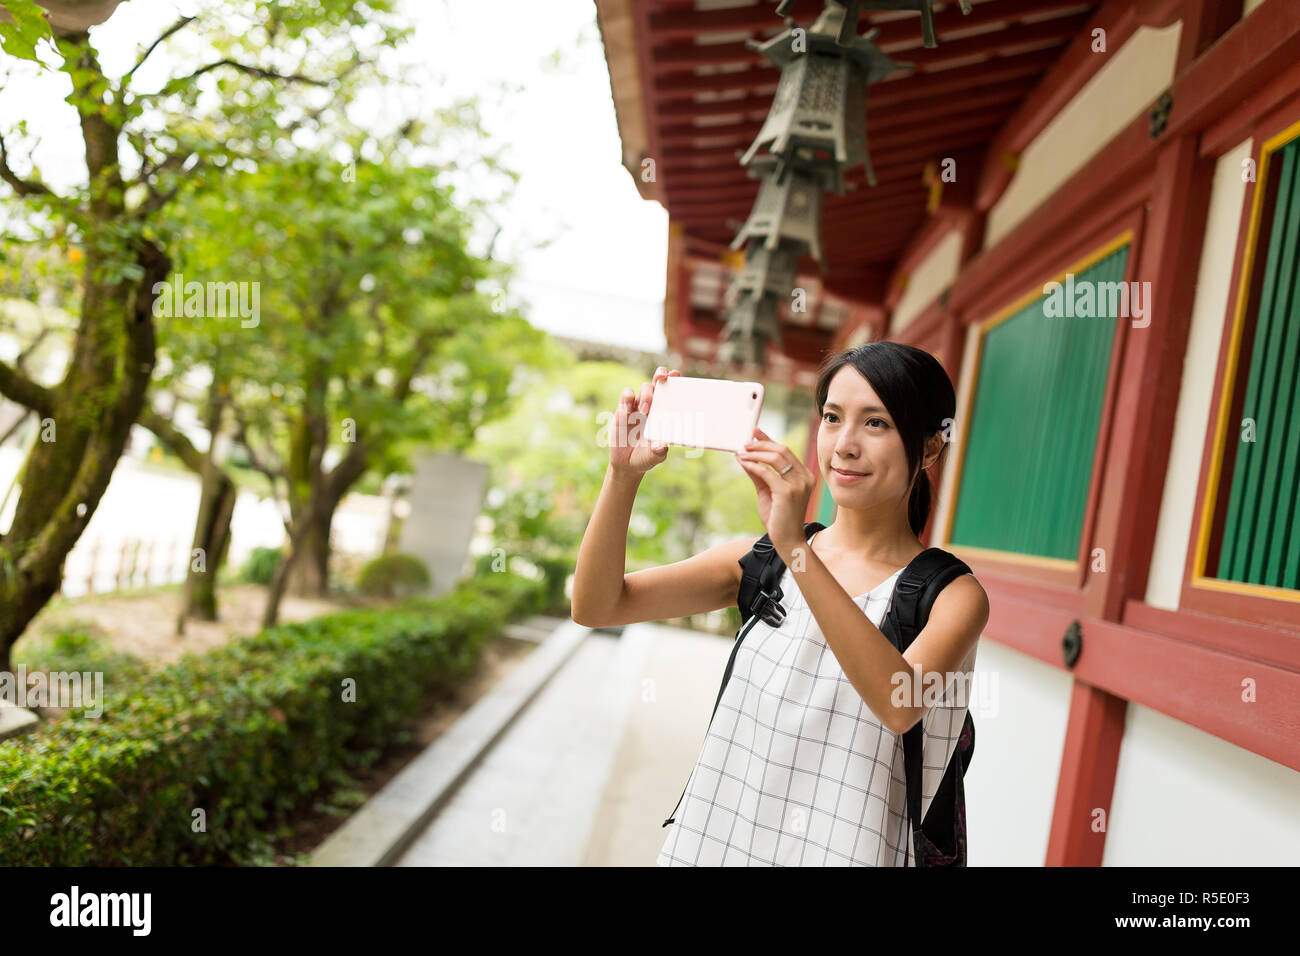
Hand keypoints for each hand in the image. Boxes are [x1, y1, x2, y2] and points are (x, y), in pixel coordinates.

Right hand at [609, 366, 680, 475]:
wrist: (627, 464)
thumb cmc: (647, 457)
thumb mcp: (655, 456)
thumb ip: (659, 451)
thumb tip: (661, 445)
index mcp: (665, 413)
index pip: (671, 391)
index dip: (674, 380)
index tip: (676, 374)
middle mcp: (652, 406)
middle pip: (657, 382)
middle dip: (660, 374)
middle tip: (663, 377)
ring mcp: (637, 406)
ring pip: (643, 388)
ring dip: (646, 395)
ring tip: (645, 411)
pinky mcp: (622, 410)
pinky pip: (626, 396)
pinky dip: (627, 399)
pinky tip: (627, 411)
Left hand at [734, 427, 813, 551]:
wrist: (787, 541)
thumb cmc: (778, 518)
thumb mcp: (768, 492)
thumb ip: (759, 475)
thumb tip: (745, 456)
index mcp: (804, 475)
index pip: (786, 451)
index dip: (769, 439)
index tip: (755, 431)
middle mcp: (805, 477)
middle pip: (782, 450)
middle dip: (761, 444)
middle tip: (745, 443)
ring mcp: (798, 484)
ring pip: (776, 458)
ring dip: (756, 452)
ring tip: (742, 451)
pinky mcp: (787, 492)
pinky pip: (767, 473)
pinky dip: (754, 465)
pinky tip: (743, 463)